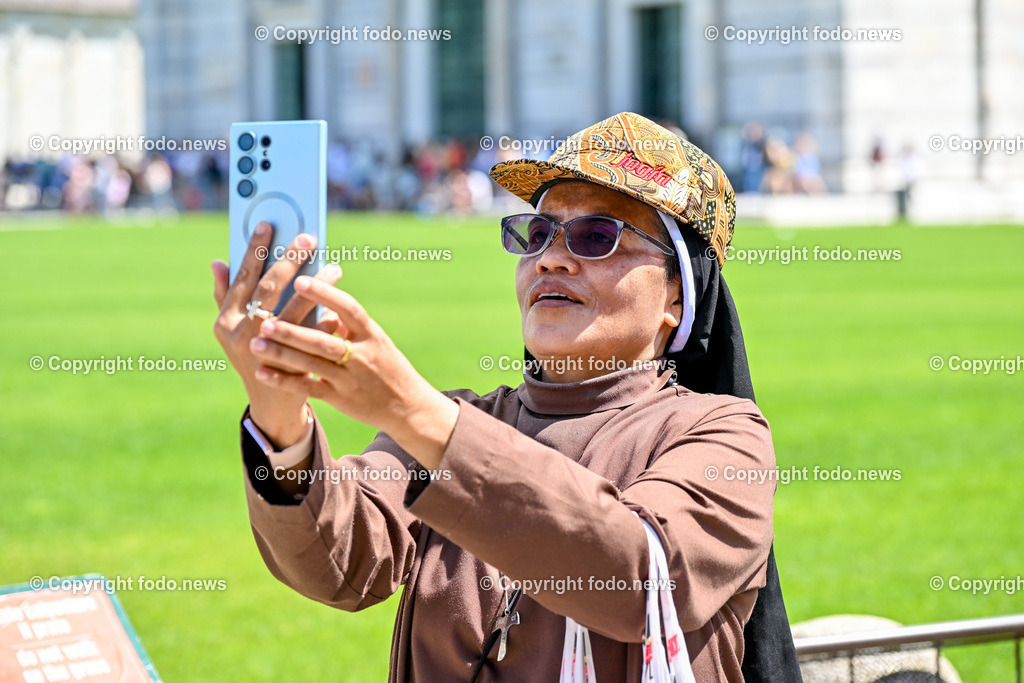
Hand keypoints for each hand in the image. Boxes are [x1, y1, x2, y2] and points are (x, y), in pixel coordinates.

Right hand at [212, 222, 342, 446]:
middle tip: (308, 239)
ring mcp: (266, 353)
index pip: (243, 278)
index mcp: (226, 321)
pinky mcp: (291, 367)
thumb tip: (218, 262)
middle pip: (269, 290)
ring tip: (334, 267)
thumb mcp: (233, 328)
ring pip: (295, 312)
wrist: (271, 401)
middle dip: (290, 261)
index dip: (255, 250)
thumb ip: (226, 296)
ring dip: (316, 287)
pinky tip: (340, 308)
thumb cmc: (253, 353)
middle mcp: (243, 336)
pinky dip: (326, 322)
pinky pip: (313, 339)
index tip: (268, 225)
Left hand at [246, 276, 459, 468]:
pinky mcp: (341, 399)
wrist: (408, 406)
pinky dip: (285, 381)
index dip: (325, 294)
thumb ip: (349, 324)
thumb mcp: (377, 341)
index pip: (348, 309)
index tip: (300, 280)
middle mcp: (362, 356)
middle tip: (264, 320)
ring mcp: (350, 379)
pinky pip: (309, 389)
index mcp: (372, 334)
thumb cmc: (389, 366)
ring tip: (255, 343)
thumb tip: (320, 303)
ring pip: (312, 364)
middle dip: (292, 331)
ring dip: (282, 354)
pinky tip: (263, 373)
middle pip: (323, 340)